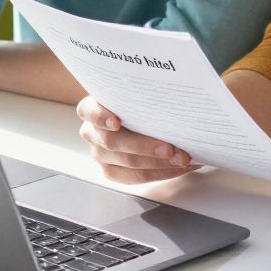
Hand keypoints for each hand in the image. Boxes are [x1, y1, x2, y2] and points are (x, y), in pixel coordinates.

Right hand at [76, 96, 194, 185]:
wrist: (140, 116)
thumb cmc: (138, 102)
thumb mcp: (136, 93)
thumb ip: (143, 94)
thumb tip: (170, 96)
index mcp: (91, 109)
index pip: (88, 111)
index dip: (101, 117)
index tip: (116, 122)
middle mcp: (91, 132)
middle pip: (113, 142)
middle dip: (145, 146)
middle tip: (170, 148)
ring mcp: (99, 154)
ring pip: (128, 162)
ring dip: (159, 162)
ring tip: (181, 158)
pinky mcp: (111, 171)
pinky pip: (136, 177)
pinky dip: (161, 173)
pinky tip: (178, 167)